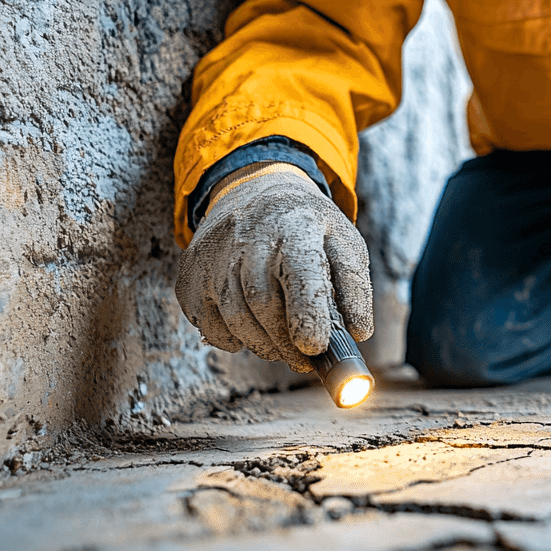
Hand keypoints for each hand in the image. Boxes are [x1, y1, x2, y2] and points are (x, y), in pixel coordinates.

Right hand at [176, 164, 374, 372]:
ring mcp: (214, 255)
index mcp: (296, 227)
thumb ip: (354, 287)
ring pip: (235, 317)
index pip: (299, 272)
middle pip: (263, 303)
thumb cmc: (307, 227)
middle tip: (306, 360)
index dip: (306, 314)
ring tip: (284, 348)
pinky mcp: (192, 273)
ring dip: (263, 344)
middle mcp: (249, 237)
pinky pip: (207, 322)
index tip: (314, 347)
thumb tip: (358, 333)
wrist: (253, 189)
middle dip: (286, 342)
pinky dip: (230, 339)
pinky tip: (252, 332)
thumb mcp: (343, 242)